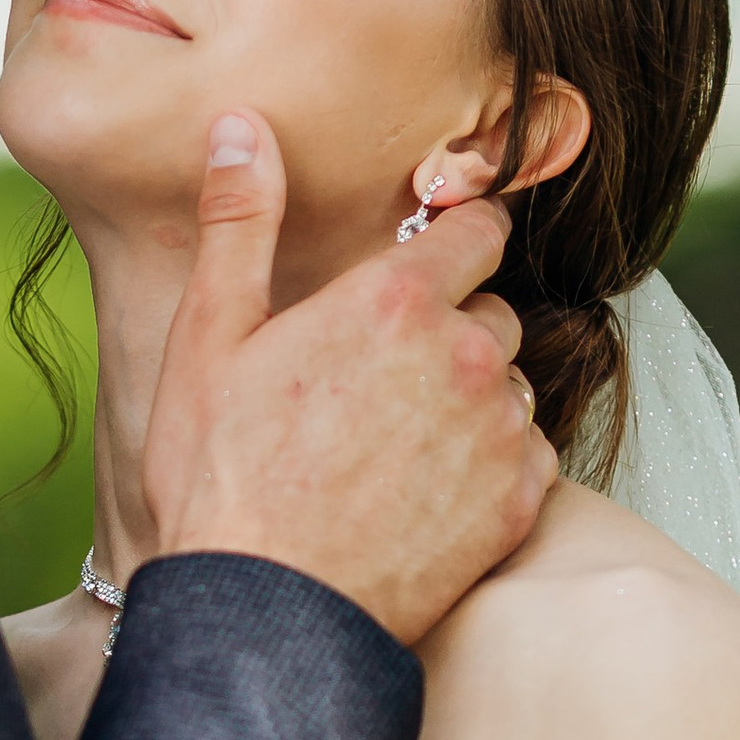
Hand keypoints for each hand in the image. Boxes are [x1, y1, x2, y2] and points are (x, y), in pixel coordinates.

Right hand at [142, 111, 556, 645]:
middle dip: (453, 330)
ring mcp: (499, 432)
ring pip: (513, 386)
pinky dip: (493, 467)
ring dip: (474, 400)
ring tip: (400, 443)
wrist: (266, 613)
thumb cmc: (221, 478)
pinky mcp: (517, 504)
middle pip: (494, 311)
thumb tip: (241, 127)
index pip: (479, 231)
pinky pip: (530, 457)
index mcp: (395, 299)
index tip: (434, 262)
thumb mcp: (209, 337)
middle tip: (384, 380)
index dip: (457, 242)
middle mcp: (466, 355)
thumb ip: (239, 221)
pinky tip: (430, 491)